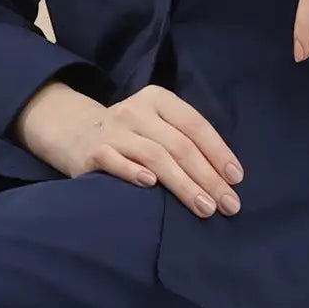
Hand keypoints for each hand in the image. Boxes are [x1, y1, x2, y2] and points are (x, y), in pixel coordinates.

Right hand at [13, 80, 242, 218]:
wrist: (73, 131)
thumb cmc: (130, 134)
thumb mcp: (156, 124)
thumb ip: (184, 140)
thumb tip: (225, 177)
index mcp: (158, 100)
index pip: (195, 125)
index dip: (218, 152)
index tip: (235, 179)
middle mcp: (136, 111)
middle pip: (179, 145)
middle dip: (208, 177)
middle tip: (228, 204)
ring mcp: (113, 131)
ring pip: (155, 156)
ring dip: (183, 184)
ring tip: (204, 208)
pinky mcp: (93, 152)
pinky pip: (116, 161)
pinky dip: (133, 172)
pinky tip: (151, 186)